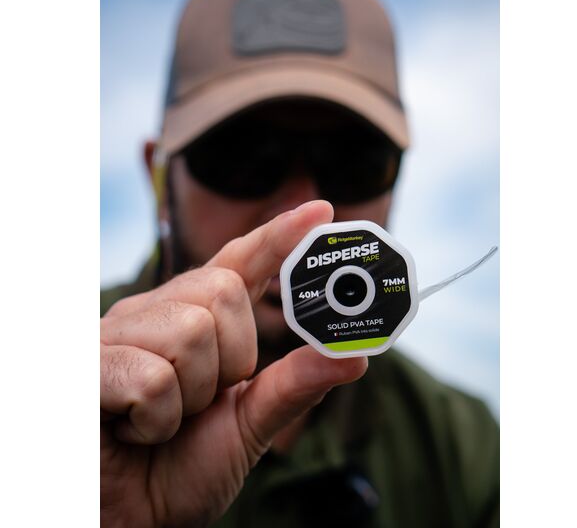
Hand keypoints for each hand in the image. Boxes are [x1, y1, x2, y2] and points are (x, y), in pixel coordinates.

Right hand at [100, 200, 367, 526]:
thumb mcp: (250, 424)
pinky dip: (157, 421)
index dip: (280, 235)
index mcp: (197, 317)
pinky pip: (152, 377)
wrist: (126, 520)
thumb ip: (296, 385)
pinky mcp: (88, 363)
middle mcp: (158, 311)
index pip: (242, 262)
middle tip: (201, 399)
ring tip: (163, 419)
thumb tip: (356, 357)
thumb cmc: (182, 468)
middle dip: (228, 360)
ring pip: (191, 333)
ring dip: (191, 397)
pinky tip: (131, 430)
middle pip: (224, 292)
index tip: (320, 211)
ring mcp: (120, 332)